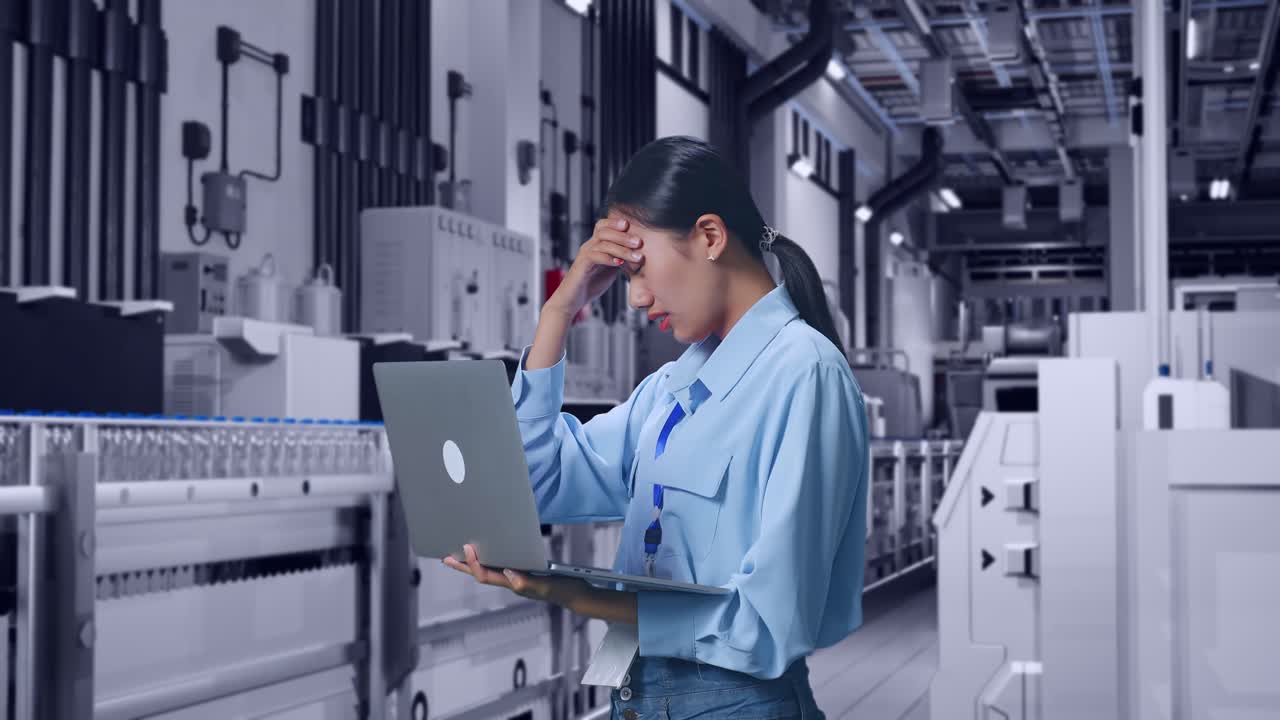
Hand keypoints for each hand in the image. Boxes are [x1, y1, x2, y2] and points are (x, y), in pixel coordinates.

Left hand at [443, 544, 586, 607]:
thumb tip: (509, 574)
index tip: (467, 547)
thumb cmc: (564, 590)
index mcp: (514, 584)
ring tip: (460, 554)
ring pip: (489, 570)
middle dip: (463, 566)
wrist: (577, 596)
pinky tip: (491, 552)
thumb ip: (528, 582)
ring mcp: (517, 578)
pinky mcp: (525, 573)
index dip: (474, 563)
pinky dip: (491, 559)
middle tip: (446, 556)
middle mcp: (512, 581)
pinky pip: (501, 566)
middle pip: (481, 573)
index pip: (486, 575)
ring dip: (473, 563)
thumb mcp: (548, 586)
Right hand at [546, 217, 642, 318]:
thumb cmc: (591, 285)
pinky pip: (595, 256)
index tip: (634, 228)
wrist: (572, 300)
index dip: (617, 224)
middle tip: (639, 243)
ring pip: (602, 243)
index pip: (604, 226)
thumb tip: (639, 254)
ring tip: (636, 256)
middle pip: (604, 230)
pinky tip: (620, 263)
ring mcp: (584, 255)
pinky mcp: (581, 265)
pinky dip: (609, 258)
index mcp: (596, 245)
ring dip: (621, 249)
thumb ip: (621, 259)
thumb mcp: (611, 269)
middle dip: (623, 235)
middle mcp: (589, 246)